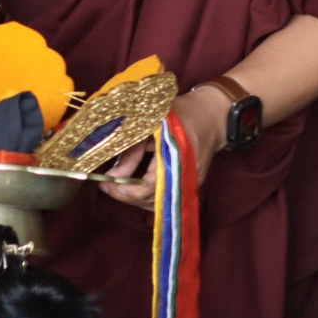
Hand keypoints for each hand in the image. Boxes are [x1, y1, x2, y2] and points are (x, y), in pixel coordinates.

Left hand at [101, 89, 227, 210]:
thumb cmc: (182, 113)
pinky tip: (134, 182)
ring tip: (117, 182)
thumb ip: (132, 149)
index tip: (104, 182)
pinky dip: (146, 193)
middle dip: (125, 194)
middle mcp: (184, 180)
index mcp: (176, 161)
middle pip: (149, 201)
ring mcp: (188, 186)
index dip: (122, 189)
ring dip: (134, 196)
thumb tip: (112, 175)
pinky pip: (163, 198)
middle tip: (106, 184)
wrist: (213, 116)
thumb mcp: (152, 124)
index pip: (146, 189)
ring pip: (156, 204)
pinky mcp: (188, 186)